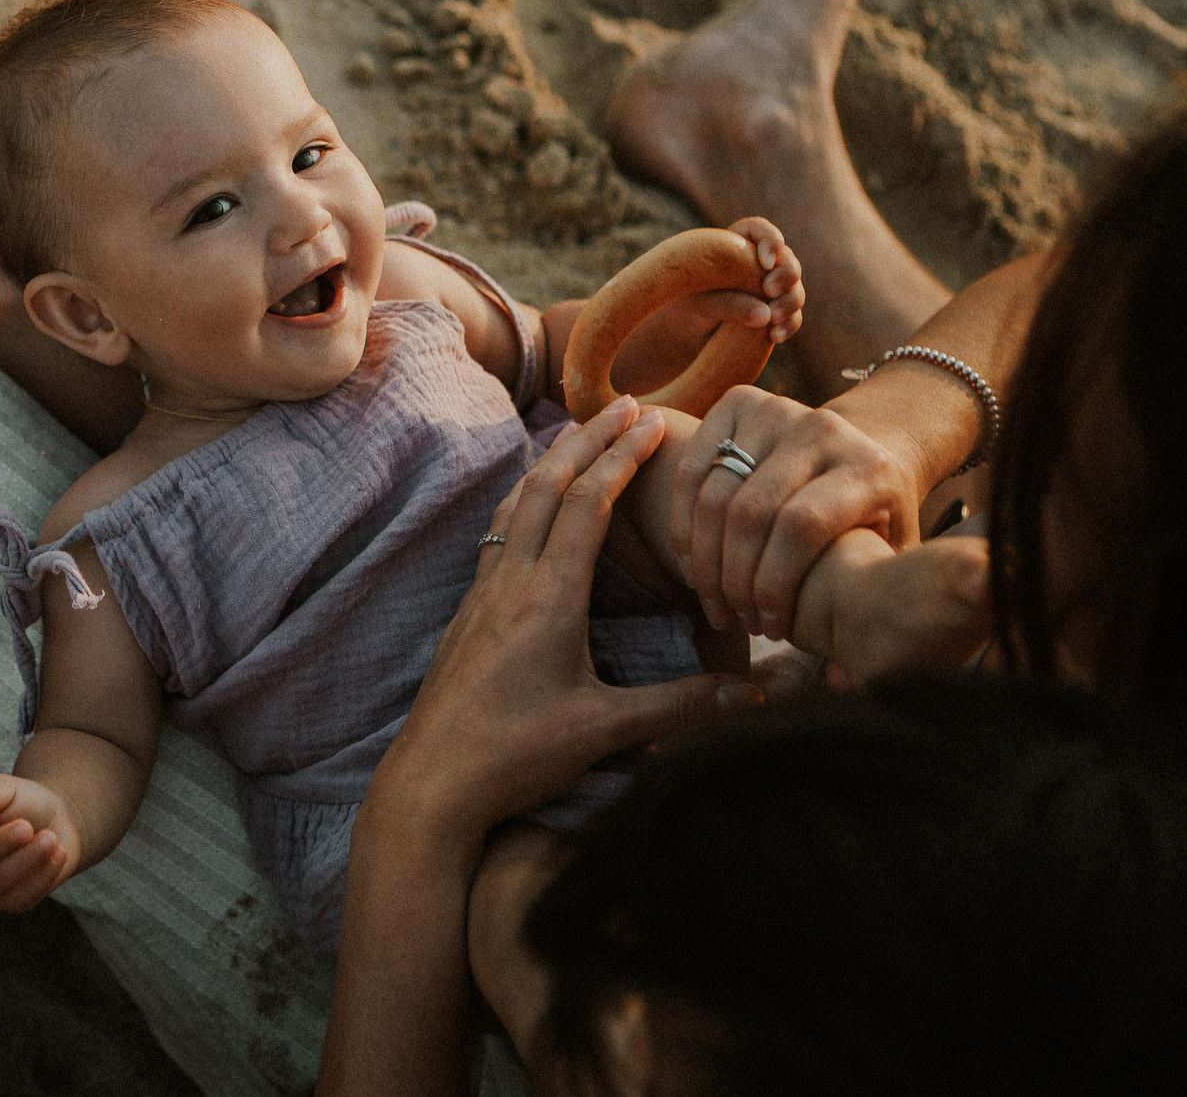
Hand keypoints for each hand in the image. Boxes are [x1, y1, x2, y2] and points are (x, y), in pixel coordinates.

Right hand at [0, 774, 80, 911]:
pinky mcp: (8, 901)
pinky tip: (58, 854)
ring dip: (25, 859)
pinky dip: (42, 877)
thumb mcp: (6, 788)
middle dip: (0, 844)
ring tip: (50, 838)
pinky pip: (20, 897)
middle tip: (26, 826)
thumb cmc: (22, 801)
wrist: (54, 822)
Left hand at [378, 398, 756, 839]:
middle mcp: (511, 582)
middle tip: (625, 403)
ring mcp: (483, 595)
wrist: (431, 783)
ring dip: (552, 464)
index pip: (588, 505)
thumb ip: (681, 708)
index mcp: (548, 598)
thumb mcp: (606, 731)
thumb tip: (755, 694)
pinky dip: (524, 501)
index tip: (650, 419)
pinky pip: (499, 535)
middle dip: (590, 441)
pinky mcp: (468, 615)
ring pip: (517, 507)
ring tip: (578, 434)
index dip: (620, 457)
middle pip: (549, 488)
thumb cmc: (516, 757)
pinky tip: (530, 507)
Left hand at [608, 218, 804, 392]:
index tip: (766, 261)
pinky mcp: (775, 312)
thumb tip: (766, 314)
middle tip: (770, 290)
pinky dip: (789, 324)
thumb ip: (728, 303)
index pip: (760, 231)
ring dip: (790, 301)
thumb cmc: (683, 303)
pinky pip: (792, 316)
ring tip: (774, 317)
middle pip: (787, 259)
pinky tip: (776, 336)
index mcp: (736, 243)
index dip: (771, 241)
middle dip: (785, 274)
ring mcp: (770, 287)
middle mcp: (758, 262)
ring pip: (794, 288)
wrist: (681, 328)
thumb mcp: (697, 302)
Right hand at [671, 384, 922, 638]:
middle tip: (732, 619)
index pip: (803, 526)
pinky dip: (684, 522)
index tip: (768, 627)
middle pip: (753, 512)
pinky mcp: (737, 402)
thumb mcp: (886, 559)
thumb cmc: (871, 523)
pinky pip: (692, 468)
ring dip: (704, 558)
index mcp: (870, 468)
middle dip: (733, 578)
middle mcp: (824, 429)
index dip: (775, 584)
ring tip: (713, 600)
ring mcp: (778, 409)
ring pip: (715, 493)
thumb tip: (842, 684)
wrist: (859, 450)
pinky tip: (694, 563)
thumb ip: (868, 610)